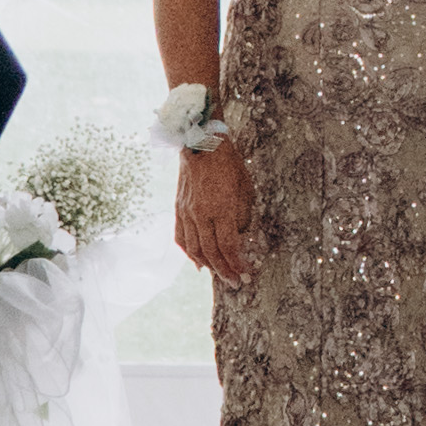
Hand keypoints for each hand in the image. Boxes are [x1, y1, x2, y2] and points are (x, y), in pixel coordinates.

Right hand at [173, 140, 255, 282]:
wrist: (201, 142)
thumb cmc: (229, 163)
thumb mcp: (245, 188)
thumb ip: (242, 216)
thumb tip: (239, 236)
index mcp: (221, 208)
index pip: (230, 247)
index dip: (238, 264)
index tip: (247, 274)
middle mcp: (201, 214)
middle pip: (212, 253)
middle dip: (225, 271)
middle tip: (235, 283)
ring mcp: (186, 212)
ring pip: (194, 248)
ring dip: (207, 265)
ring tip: (219, 275)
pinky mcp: (178, 208)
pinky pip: (181, 237)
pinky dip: (189, 252)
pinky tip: (197, 261)